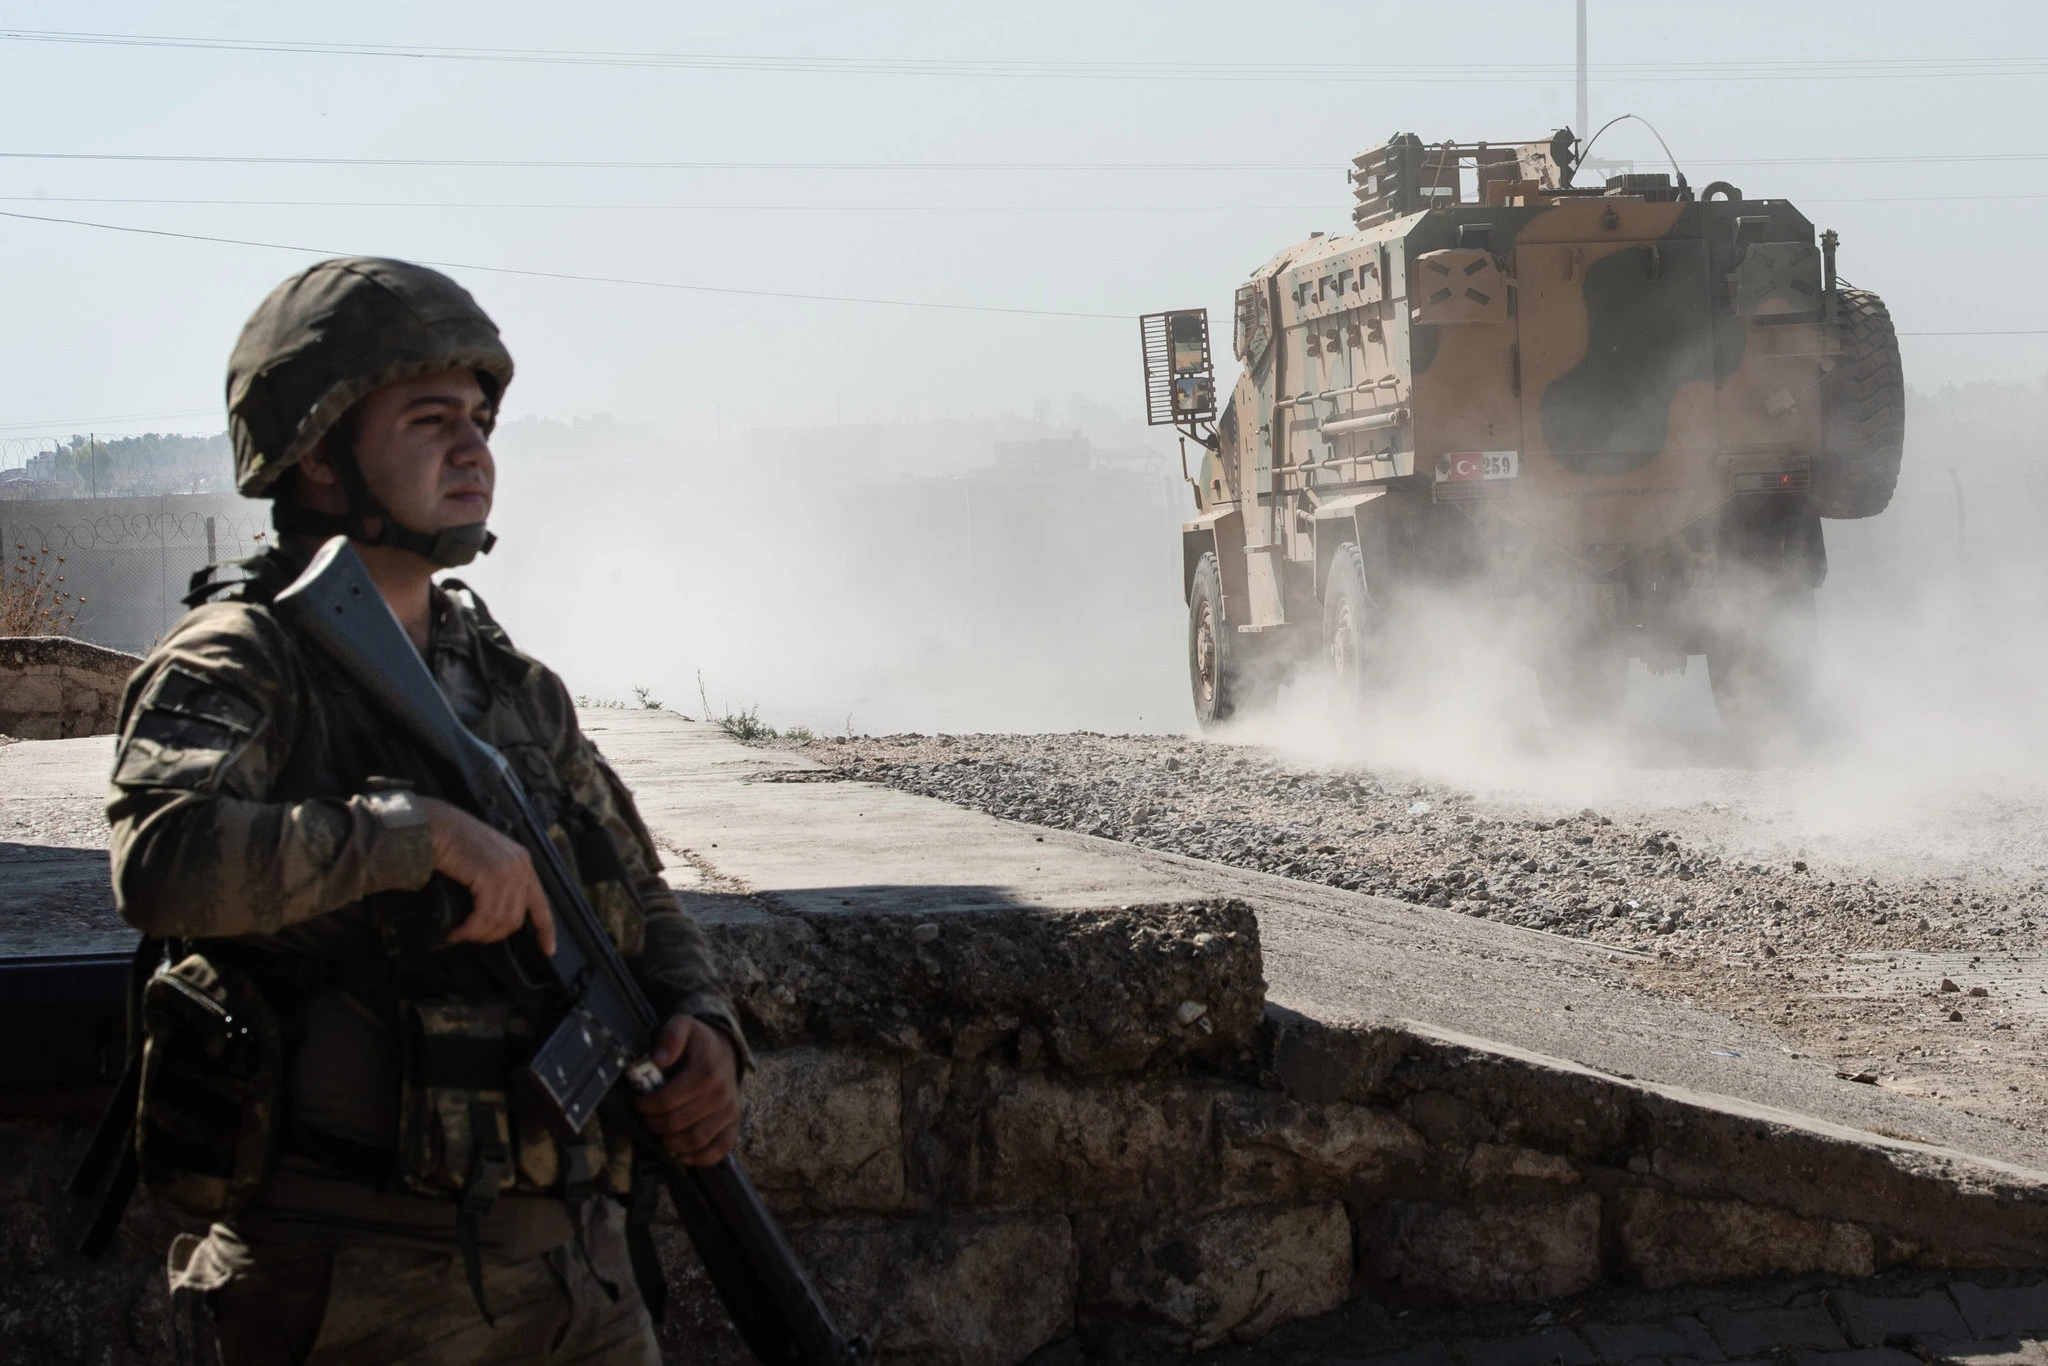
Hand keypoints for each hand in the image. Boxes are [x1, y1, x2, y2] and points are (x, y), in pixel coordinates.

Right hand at [418, 796, 555, 955]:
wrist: (435, 826)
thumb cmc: (452, 843)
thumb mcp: (486, 861)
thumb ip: (497, 882)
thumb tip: (493, 918)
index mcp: (523, 862)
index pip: (541, 904)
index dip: (545, 930)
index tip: (548, 951)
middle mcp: (521, 866)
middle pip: (516, 919)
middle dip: (492, 935)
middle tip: (470, 936)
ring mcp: (508, 870)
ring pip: (500, 921)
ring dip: (477, 934)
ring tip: (459, 934)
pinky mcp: (492, 876)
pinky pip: (485, 916)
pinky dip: (470, 929)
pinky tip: (456, 931)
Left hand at [631, 1015, 740, 1165]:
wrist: (725, 1049)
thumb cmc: (697, 1041)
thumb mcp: (682, 1025)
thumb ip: (671, 1036)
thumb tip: (660, 1059)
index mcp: (706, 1072)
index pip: (667, 1100)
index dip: (646, 1105)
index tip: (637, 1101)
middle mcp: (720, 1094)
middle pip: (676, 1123)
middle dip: (653, 1124)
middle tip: (645, 1117)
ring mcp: (729, 1111)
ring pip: (694, 1140)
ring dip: (670, 1142)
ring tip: (659, 1133)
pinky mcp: (734, 1123)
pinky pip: (719, 1150)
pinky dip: (699, 1158)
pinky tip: (682, 1154)